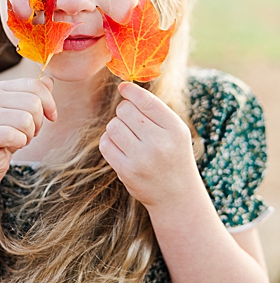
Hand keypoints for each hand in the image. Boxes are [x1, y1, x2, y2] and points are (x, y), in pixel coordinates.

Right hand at [0, 76, 56, 181]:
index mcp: (0, 88)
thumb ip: (35, 95)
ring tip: (19, 139)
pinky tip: (11, 145)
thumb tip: (49, 80)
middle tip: (29, 132)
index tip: (52, 117)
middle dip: (38, 122)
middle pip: (33, 103)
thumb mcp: (24, 113)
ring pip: (25, 120)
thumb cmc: (8, 135)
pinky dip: (20, 143)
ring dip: (29, 135)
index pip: (34, 85)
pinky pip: (14, 135)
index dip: (49, 102)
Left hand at [99, 82, 199, 208]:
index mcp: (175, 129)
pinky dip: (109, 142)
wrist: (177, 196)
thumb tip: (124, 87)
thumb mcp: (175, 132)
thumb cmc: (173, 156)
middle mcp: (160, 143)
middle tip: (133, 124)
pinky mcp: (126, 170)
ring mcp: (142, 158)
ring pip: (113, 126)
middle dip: (124, 113)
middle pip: (124, 111)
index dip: (131, 91)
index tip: (123, 87)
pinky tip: (121, 149)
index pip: (146, 101)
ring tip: (128, 138)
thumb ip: (154, 110)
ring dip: (115, 128)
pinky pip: (105, 143)